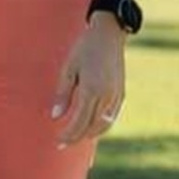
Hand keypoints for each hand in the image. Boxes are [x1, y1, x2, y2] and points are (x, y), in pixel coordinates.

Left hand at [52, 19, 125, 145]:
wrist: (109, 35)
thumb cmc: (84, 49)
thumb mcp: (68, 69)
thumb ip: (63, 94)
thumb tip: (56, 116)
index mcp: (91, 90)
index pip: (79, 122)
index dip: (69, 134)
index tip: (58, 142)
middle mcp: (106, 96)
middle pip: (91, 126)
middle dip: (77, 137)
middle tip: (64, 143)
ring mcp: (116, 96)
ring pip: (104, 124)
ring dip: (90, 134)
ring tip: (76, 138)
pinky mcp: (121, 93)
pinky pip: (112, 116)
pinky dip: (102, 125)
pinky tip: (92, 128)